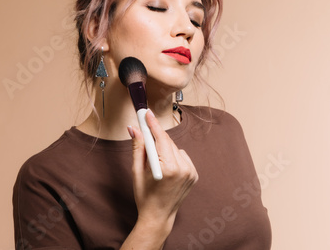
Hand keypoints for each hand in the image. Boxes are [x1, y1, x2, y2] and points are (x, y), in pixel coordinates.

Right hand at [128, 109, 198, 230]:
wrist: (159, 216)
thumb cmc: (145, 196)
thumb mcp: (137, 172)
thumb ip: (138, 148)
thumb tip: (134, 129)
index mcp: (168, 168)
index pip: (160, 139)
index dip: (153, 124)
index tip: (147, 113)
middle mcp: (183, 169)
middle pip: (168, 142)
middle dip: (155, 136)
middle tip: (144, 129)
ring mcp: (191, 172)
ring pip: (175, 148)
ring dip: (164, 148)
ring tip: (155, 161)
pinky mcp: (194, 174)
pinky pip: (182, 156)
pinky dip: (173, 156)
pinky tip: (166, 167)